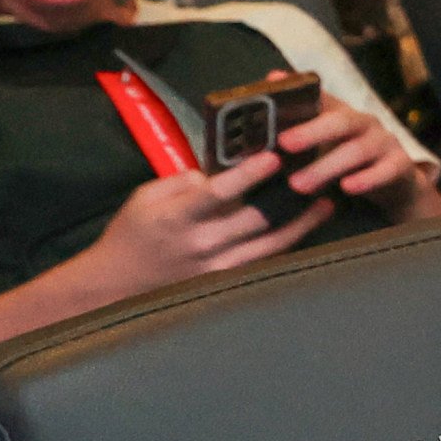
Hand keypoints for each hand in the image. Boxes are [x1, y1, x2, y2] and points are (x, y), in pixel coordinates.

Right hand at [80, 154, 332, 300]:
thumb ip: (181, 181)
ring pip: (268, 245)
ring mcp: (214, 267)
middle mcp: (199, 244)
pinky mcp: (224, 282)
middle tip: (315, 174)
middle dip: (288, 197)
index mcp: (176, 217)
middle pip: (255, 220)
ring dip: (300, 224)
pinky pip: (262, 264)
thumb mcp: (145, 197)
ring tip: (324, 204)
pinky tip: (305, 232)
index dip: (248, 175)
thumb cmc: (132, 233)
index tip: (274, 157)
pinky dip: (286, 247)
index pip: (218, 193)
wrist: (116, 283)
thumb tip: (216, 173)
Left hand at [270, 99, 424, 208]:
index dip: (299, 91)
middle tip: (284, 144)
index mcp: (340, 114)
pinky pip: (386, 170)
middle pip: (339, 121)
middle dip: (310, 132)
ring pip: (357, 150)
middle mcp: (363, 122)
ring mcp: (384, 142)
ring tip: (298, 184)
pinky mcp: (401, 165)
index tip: (275, 85)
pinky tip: (347, 188)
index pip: (320, 97)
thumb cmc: (347, 165)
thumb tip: (255, 124)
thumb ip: (293, 135)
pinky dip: (367, 179)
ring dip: (326, 167)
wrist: (396, 186)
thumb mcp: (319, 149)